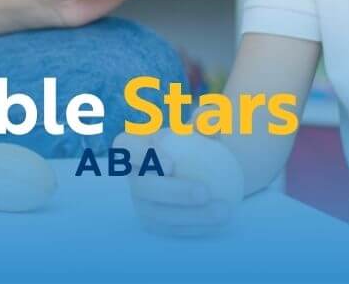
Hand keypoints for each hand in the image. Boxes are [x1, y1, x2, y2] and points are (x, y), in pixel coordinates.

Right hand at [119, 132, 238, 236]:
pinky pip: (174, 228)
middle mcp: (132, 176)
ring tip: (223, 210)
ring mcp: (141, 202)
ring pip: (160, 213)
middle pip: (143, 187)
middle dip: (173, 192)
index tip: (172, 164)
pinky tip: (222, 221)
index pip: (125, 148)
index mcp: (132, 146)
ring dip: (192, 215)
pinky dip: (198, 225)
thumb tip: (210, 120)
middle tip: (204, 192)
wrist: (197, 166)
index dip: (140, 157)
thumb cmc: (193, 139)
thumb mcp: (199, 127)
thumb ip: (204, 122)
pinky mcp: (154, 223)